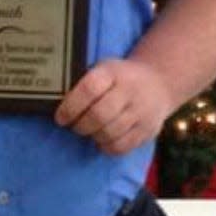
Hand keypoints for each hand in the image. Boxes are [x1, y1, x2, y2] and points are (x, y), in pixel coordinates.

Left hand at [54, 58, 172, 154]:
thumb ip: (86, 82)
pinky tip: (101, 139)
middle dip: (80, 125)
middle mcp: (129, 91)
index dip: (71, 106)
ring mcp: (141, 112)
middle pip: (99, 115)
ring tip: (87, 131)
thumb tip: (57, 101)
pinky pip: (122, 147)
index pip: (89, 89)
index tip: (60, 117)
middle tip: (73, 126)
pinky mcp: (148, 131)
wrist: (158, 81)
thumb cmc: (120, 76)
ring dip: (92, 136)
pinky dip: (106, 147)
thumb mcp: (104, 68)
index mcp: (113, 72)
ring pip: (110, 134)